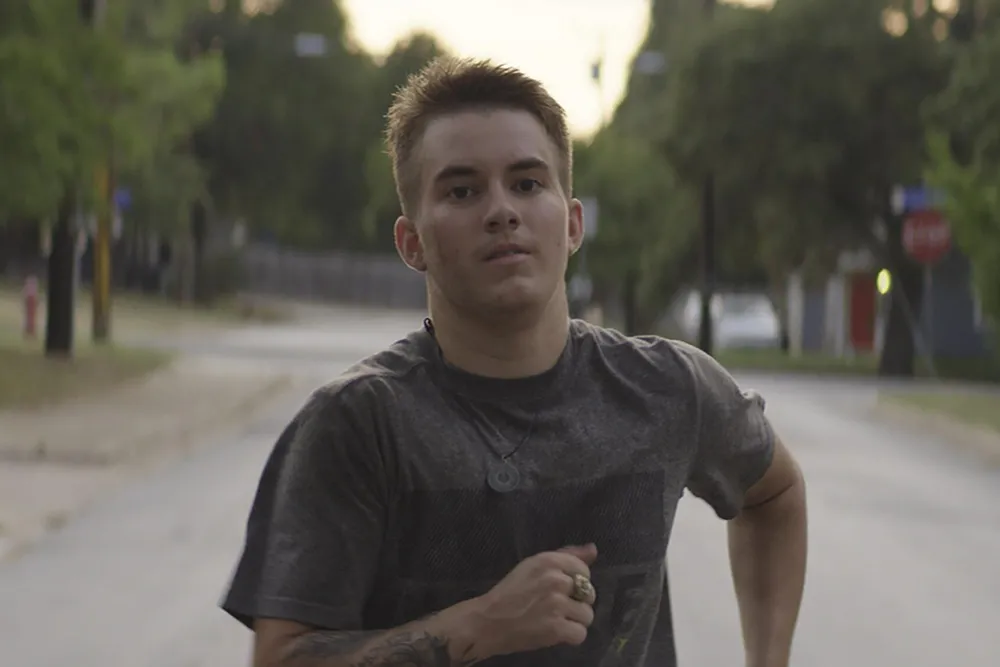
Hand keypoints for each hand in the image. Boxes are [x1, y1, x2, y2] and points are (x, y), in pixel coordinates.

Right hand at [470, 543, 598, 658]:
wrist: (487, 621)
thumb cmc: (509, 593)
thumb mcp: (534, 566)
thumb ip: (566, 556)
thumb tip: (593, 549)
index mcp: (549, 561)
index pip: (584, 570)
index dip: (577, 583)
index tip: (562, 590)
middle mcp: (556, 580)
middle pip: (588, 594)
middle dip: (576, 602)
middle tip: (557, 607)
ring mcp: (557, 605)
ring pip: (587, 615)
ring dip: (575, 621)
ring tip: (557, 621)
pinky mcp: (556, 628)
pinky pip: (581, 633)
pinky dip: (570, 636)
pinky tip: (557, 633)